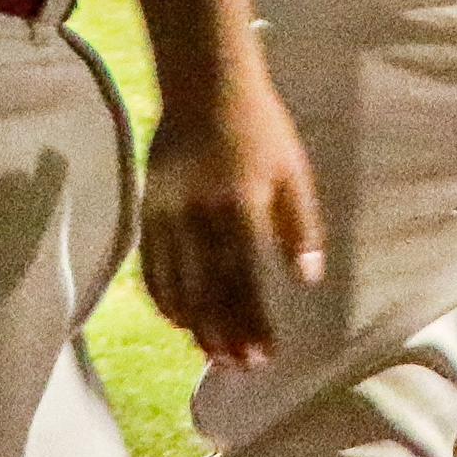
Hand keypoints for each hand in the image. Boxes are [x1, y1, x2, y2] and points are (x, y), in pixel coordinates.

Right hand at [138, 69, 324, 367]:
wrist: (205, 87)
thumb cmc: (260, 128)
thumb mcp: (293, 171)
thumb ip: (301, 226)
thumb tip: (307, 279)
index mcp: (240, 206)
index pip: (245, 279)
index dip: (253, 322)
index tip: (265, 355)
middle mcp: (198, 217)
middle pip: (208, 290)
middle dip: (225, 334)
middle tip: (239, 369)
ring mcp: (167, 216)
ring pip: (177, 284)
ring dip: (195, 325)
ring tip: (212, 356)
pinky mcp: (148, 211)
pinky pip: (151, 266)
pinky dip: (163, 298)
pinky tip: (177, 321)